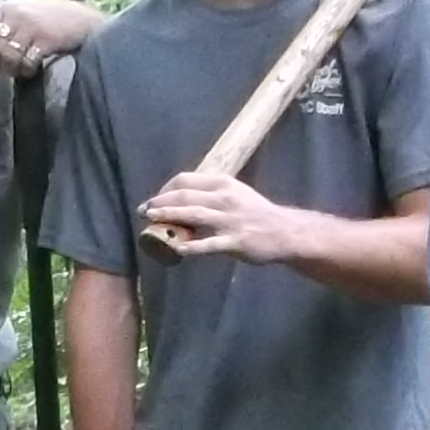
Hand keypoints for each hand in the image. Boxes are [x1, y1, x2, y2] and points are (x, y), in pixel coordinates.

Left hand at [0, 6, 63, 76]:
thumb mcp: (19, 19)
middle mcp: (16, 14)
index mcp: (6, 8)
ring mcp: (31, 26)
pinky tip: (31, 70)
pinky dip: (27, 71)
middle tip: (7, 70)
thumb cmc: (48, 21)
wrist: (82, 20)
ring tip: (20, 70)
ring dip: (12, 69)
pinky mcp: (45, 40)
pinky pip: (27, 62)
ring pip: (8, 57)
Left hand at [135, 170, 308, 263]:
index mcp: (222, 183)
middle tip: (144, 211)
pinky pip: (208, 244)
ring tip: (151, 220)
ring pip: (193, 214)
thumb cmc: (256, 213)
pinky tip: (176, 249)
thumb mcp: (234, 194)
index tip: (155, 199)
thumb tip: (180, 200)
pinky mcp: (235, 241)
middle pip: (184, 195)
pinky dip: (191, 246)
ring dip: (169, 216)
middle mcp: (224, 198)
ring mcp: (230, 220)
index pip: (185, 180)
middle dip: (160, 202)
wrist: (285, 231)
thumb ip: (210, 195)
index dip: (165, 189)